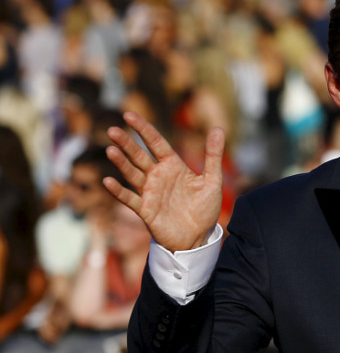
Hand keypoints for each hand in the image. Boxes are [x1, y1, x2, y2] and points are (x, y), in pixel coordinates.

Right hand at [104, 111, 224, 251]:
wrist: (198, 237)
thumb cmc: (204, 208)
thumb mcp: (213, 180)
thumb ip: (213, 155)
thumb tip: (218, 127)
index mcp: (172, 166)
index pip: (156, 143)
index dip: (143, 129)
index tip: (129, 114)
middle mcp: (158, 176)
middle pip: (139, 156)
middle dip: (126, 143)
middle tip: (112, 130)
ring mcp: (149, 192)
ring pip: (132, 174)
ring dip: (121, 163)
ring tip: (111, 150)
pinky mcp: (145, 210)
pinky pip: (130, 198)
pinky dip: (119, 191)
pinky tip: (108, 181)